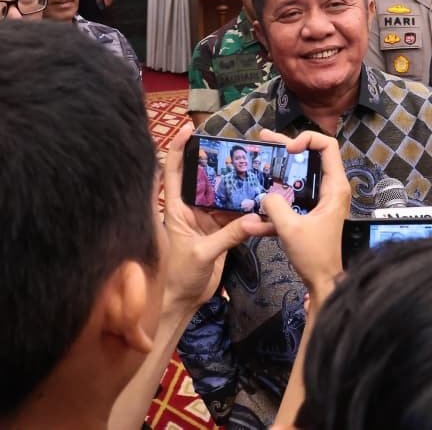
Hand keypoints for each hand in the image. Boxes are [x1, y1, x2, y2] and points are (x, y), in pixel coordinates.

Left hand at [161, 124, 270, 309]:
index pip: (172, 172)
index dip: (177, 149)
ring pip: (221, 196)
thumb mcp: (203, 253)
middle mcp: (189, 210)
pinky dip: (246, 209)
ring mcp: (205, 220)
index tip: (188, 129)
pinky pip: (234, 216)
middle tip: (234, 147)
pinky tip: (259, 199)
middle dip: (215, 162)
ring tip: (252, 169)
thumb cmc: (179, 277)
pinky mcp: (218, 233)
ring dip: (235, 186)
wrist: (183, 301)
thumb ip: (228, 235)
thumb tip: (254, 219)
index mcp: (175, 209)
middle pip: (202, 179)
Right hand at [242, 129, 349, 298]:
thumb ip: (275, 206)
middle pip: (311, 156)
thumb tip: (265, 195)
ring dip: (279, 169)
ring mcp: (320, 200)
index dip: (307, 139)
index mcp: (335, 187)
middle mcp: (331, 189)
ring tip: (259, 157)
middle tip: (264, 139)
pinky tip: (255, 207)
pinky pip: (292, 198)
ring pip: (299, 176)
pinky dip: (276, 199)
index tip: (287, 150)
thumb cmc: (314, 255)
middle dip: (287, 147)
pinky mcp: (310, 211)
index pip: (328, 146)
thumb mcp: (290, 228)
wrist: (322, 281)